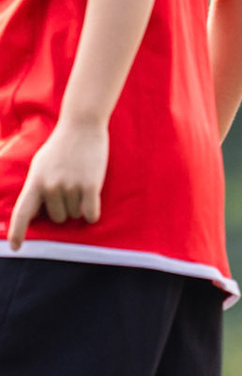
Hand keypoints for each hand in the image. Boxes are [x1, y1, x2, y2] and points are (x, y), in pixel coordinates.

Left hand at [8, 118, 108, 249]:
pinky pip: (90, 214)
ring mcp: (70, 187)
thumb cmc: (61, 147)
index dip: (17, 232)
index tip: (16, 248)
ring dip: (80, 206)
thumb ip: (37, 187)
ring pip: (75, 215)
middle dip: (65, 209)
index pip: (22, 212)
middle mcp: (50, 187)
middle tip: (70, 189)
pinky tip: (92, 199)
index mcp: (35, 182)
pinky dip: (92, 212)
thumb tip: (35, 213)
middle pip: (58, 218)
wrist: (81, 127)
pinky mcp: (89, 186)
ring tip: (80, 185)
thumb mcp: (41, 166)